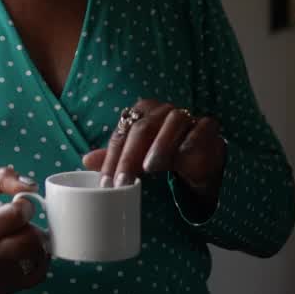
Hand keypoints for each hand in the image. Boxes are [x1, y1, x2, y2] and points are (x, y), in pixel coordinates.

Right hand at [0, 167, 49, 293]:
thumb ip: (1, 178)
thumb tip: (32, 186)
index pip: (17, 216)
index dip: (25, 205)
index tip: (19, 204)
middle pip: (31, 240)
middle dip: (32, 225)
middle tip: (21, 222)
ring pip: (36, 258)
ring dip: (35, 243)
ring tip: (20, 236)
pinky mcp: (0, 289)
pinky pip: (36, 275)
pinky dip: (35, 260)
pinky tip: (22, 251)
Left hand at [82, 98, 224, 199]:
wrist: (201, 162)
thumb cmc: (163, 157)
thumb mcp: (138, 161)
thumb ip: (115, 158)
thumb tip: (85, 160)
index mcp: (141, 113)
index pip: (122, 133)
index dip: (112, 158)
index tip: (105, 183)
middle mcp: (162, 111)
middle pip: (143, 128)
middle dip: (130, 157)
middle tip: (122, 182)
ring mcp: (187, 116)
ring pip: (172, 122)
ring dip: (160, 145)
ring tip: (149, 168)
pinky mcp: (208, 126)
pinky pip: (201, 128)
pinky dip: (191, 141)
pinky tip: (182, 159)